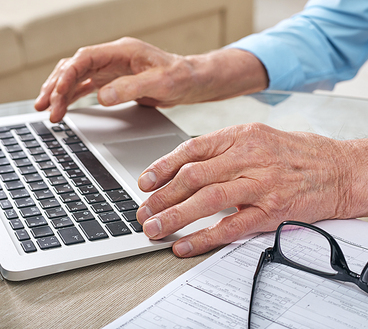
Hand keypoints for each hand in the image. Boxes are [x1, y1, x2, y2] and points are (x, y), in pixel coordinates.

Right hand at [35, 37, 267, 122]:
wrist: (194, 82)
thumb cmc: (182, 77)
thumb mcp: (161, 83)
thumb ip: (132, 88)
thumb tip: (102, 96)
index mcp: (122, 52)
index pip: (84, 59)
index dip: (67, 76)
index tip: (56, 94)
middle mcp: (114, 58)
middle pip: (75, 67)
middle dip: (57, 86)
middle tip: (46, 108)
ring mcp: (114, 70)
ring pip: (79, 77)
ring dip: (62, 93)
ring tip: (48, 111)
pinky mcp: (117, 82)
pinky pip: (89, 87)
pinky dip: (75, 97)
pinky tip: (66, 108)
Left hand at [136, 123, 353, 256]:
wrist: (346, 170)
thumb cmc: (307, 154)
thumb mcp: (266, 137)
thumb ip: (231, 150)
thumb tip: (195, 166)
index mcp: (245, 135)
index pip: (193, 149)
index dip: (163, 166)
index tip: (145, 181)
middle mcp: (250, 156)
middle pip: (193, 176)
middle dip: (161, 196)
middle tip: (143, 211)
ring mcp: (262, 184)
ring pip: (206, 200)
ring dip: (175, 217)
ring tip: (155, 229)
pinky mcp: (272, 210)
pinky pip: (231, 226)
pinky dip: (204, 238)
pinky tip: (185, 245)